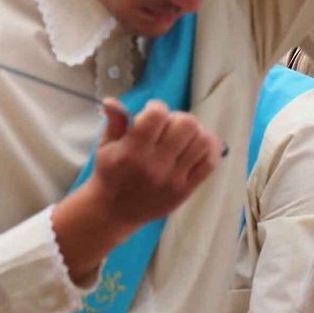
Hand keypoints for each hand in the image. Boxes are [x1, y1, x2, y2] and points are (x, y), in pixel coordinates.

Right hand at [51, 98, 221, 282]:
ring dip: (195, 132)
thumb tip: (111, 101)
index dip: (156, 106)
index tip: (150, 112)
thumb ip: (114, 123)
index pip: (157, 116)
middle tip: (169, 125)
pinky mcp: (186, 189)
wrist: (115, 210)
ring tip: (183, 135)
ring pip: (202, 142)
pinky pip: (209, 163)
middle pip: (186, 125)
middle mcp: (156, 164)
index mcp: (132, 151)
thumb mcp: (104, 147)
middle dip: (178, 117)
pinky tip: (198, 145)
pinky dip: (209, 148)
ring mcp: (174, 178)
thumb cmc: (109, 174)